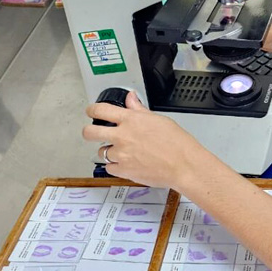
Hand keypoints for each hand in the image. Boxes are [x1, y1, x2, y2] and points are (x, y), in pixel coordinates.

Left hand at [83, 92, 206, 188]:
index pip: (101, 110)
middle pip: (90, 132)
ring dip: (110, 151)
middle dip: (88, 131)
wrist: (183, 165)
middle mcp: (122, 136)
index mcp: (131, 120)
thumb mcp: (159, 119)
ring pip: (102, 152)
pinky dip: (116, 166)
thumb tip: (130, 99)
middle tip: (92, 132)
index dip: (92, 110)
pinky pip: (110, 168)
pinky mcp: (123, 171)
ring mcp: (121, 155)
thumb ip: (139, 110)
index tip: (91, 111)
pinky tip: (127, 163)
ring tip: (124, 152)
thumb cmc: (177, 143)